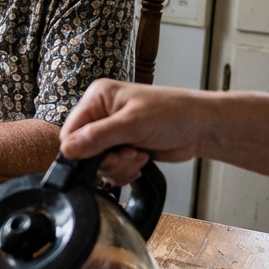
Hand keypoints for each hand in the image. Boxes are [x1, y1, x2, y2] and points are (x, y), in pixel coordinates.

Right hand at [60, 79, 211, 186]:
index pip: (71, 131)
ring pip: (98, 163)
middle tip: (129, 155)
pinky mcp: (123, 147)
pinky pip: (111, 168)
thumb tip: (67, 150)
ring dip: (119, 167)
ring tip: (139, 157)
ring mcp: (112, 132)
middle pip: (83, 150)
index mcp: (97, 98)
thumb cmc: (173, 114)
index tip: (104, 156)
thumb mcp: (133, 124)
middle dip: (107, 160)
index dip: (82, 150)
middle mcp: (101, 114)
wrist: (201, 127)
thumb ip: (98, 137)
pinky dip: (125, 170)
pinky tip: (141, 162)